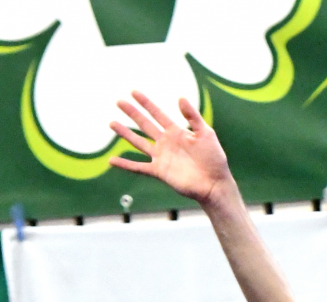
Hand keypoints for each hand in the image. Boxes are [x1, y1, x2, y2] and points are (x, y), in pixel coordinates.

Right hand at [109, 92, 230, 205]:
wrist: (214, 184)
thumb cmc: (214, 159)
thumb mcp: (206, 133)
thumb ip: (192, 116)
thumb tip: (180, 97)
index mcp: (176, 132)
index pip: (157, 113)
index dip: (146, 103)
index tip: (133, 92)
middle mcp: (166, 143)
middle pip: (145, 125)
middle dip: (132, 113)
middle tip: (118, 101)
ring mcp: (161, 157)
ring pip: (138, 142)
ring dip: (125, 133)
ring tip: (111, 123)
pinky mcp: (159, 172)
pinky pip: (138, 167)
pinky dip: (125, 165)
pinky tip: (112, 160)